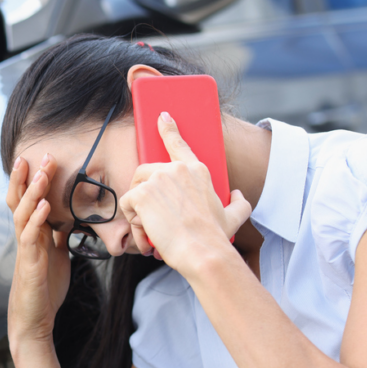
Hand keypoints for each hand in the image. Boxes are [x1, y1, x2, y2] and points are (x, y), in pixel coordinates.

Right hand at [6, 154, 70, 346]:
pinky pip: (29, 237)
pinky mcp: (29, 264)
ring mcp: (25, 249)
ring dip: (32, 191)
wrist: (34, 319)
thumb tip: (70, 218)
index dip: (30, 179)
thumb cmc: (44, 288)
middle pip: (19, 200)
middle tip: (40, 155)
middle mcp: (25, 238)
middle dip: (28, 177)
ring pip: (22, 213)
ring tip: (42, 173)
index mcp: (32, 234)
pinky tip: (43, 206)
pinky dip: (36, 219)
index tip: (41, 158)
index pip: (26, 199)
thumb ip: (58, 235)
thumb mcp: (56, 255)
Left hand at [118, 112, 251, 272]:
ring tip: (152, 227)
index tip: (162, 116)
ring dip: (138, 208)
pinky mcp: (143, 192)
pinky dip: (132, 220)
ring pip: (135, 187)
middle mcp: (177, 169)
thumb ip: (239, 202)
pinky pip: (127, 203)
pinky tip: (146, 231)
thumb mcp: (235, 216)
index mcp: (198, 170)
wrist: (203, 251)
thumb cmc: (216, 237)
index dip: (168, 128)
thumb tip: (238, 195)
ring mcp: (159, 178)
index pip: (178, 143)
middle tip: (154, 217)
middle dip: (144, 193)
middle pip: (146, 171)